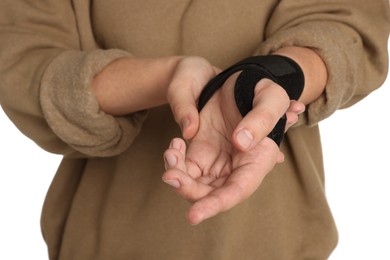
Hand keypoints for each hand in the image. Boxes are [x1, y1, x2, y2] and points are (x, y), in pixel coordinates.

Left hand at [163, 72, 304, 224]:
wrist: (239, 80)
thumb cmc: (259, 88)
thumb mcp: (269, 97)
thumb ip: (262, 120)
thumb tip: (241, 143)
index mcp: (258, 159)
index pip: (239, 189)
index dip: (217, 204)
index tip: (194, 215)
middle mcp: (237, 167)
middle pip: (212, 193)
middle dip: (189, 190)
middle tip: (170, 175)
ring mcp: (218, 162)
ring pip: (195, 184)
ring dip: (178, 175)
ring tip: (171, 151)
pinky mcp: (202, 153)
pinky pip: (185, 169)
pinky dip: (175, 162)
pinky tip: (174, 144)